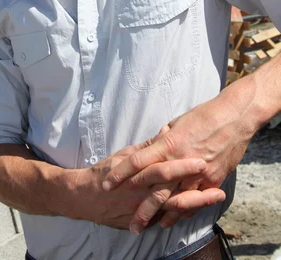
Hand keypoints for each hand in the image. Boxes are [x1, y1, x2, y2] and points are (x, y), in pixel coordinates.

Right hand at [72, 140, 220, 230]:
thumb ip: (147, 146)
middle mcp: (142, 191)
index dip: (184, 164)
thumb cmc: (104, 171)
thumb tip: (165, 132)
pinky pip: (167, 218)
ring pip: (174, 207)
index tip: (203, 158)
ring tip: (217, 195)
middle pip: (173, 189)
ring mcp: (144, 208)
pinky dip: (184, 214)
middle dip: (196, 185)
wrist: (84, 197)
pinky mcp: (144, 220)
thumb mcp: (124, 154)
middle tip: (218, 182)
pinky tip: (201, 210)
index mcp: (138, 172)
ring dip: (197, 202)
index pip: (164, 167)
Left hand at [102, 94, 251, 231]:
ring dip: (160, 216)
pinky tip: (172, 219)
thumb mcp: (177, 123)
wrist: (233, 117)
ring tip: (147, 226)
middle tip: (129, 223)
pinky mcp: (213, 179)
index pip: (137, 161)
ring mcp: (197, 173)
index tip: (107, 183)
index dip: (120, 173)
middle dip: (140, 209)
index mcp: (168, 144)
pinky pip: (195, 201)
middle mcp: (179, 161)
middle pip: (154, 189)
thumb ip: (162, 139)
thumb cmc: (203, 115)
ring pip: (174, 201)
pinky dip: (183, 211)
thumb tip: (151, 146)